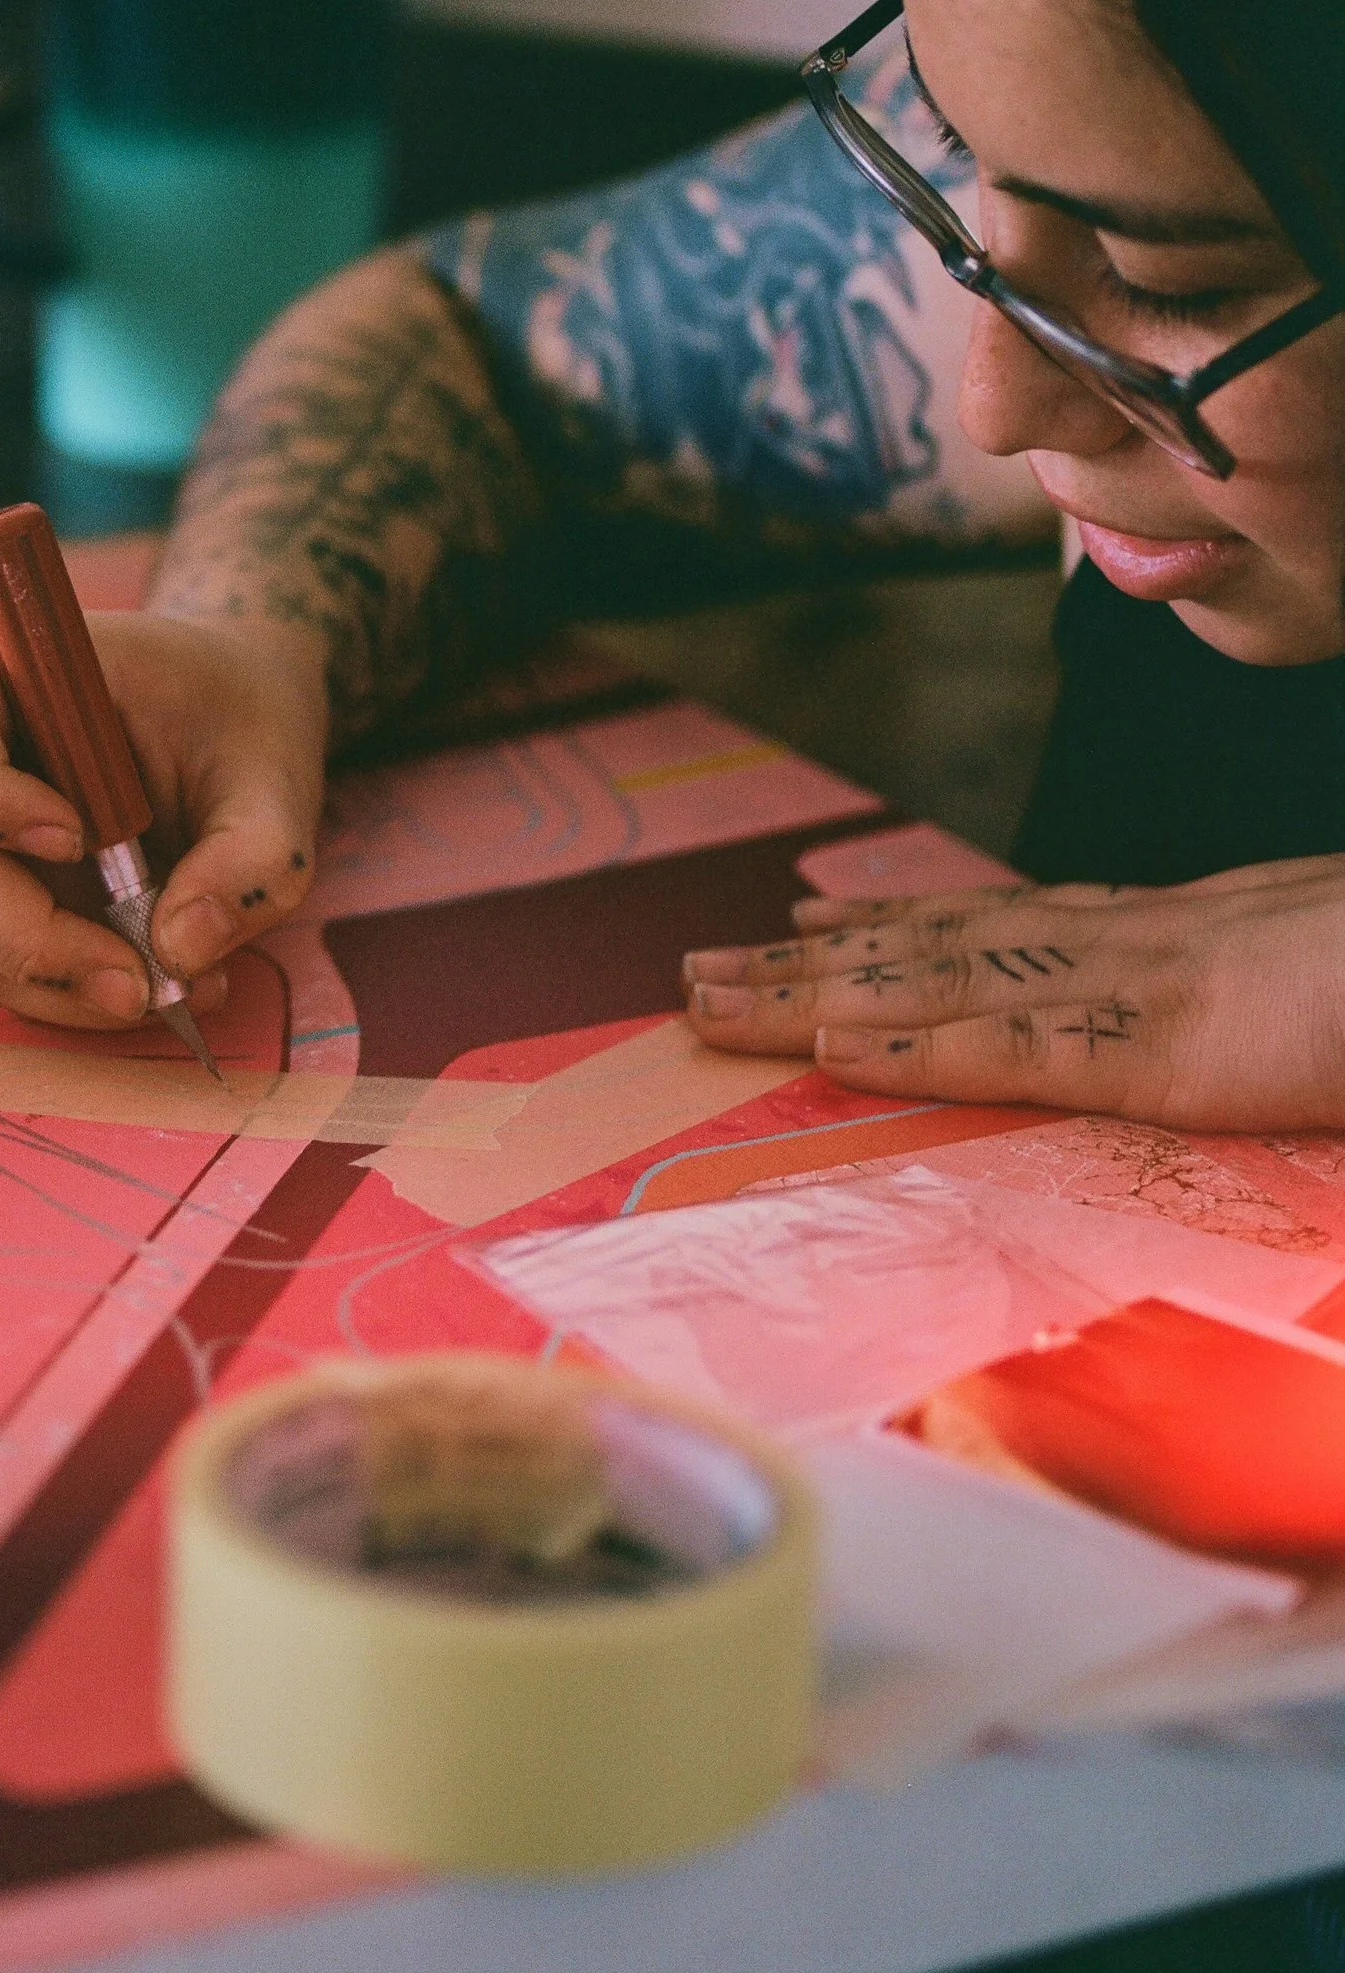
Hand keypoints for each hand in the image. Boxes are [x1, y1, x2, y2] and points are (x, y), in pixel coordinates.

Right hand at [0, 613, 328, 1029]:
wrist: (234, 732)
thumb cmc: (236, 721)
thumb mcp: (273, 775)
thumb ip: (250, 856)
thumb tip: (181, 948)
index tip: (77, 838)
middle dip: (27, 936)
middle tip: (135, 980)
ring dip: (61, 981)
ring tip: (179, 986)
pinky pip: (2, 970)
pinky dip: (75, 995)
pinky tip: (161, 981)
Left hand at [680, 858, 1344, 1131]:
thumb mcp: (1319, 1010)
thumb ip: (1255, 1025)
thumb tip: (1216, 1046)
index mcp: (1182, 936)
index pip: (1013, 926)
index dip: (900, 926)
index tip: (806, 926)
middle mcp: (1141, 941)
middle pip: (943, 946)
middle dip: (810, 962)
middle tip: (691, 972)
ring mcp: (1153, 983)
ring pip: (945, 980)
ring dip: (815, 991)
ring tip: (706, 997)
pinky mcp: (1179, 1042)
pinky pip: (1025, 1043)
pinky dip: (922, 1038)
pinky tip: (835, 1039)